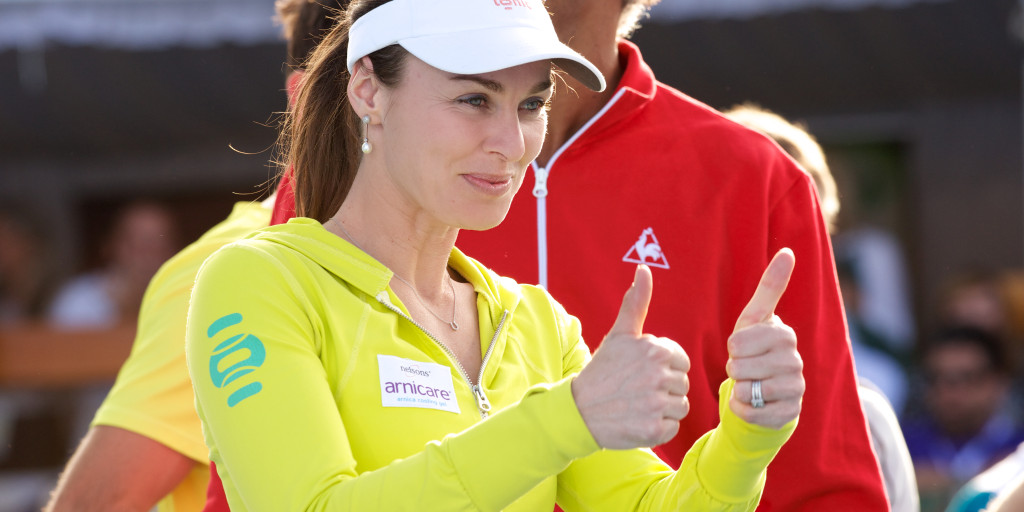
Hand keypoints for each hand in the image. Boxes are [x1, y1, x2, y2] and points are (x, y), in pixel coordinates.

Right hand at [572, 265, 689, 449]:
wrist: (579, 410)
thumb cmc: (602, 370)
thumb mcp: (620, 334)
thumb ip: (636, 302)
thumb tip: (644, 269)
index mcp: (656, 350)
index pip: (680, 361)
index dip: (662, 367)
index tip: (640, 371)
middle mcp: (659, 376)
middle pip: (682, 384)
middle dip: (664, 387)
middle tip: (637, 388)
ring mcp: (657, 404)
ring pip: (680, 406)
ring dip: (663, 408)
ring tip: (638, 403)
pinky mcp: (655, 429)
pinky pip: (673, 427)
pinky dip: (658, 427)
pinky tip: (638, 418)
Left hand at [726, 248, 803, 428]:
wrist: (763, 390)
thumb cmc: (754, 349)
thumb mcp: (754, 318)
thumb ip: (770, 286)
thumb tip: (788, 250)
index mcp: (785, 335)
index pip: (739, 341)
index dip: (733, 347)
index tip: (740, 347)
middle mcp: (795, 361)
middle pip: (741, 366)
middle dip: (734, 369)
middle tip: (744, 368)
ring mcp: (796, 388)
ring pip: (748, 390)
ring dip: (739, 389)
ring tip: (749, 384)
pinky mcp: (790, 413)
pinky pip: (754, 413)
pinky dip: (743, 409)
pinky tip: (750, 403)